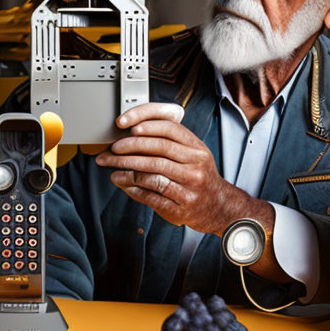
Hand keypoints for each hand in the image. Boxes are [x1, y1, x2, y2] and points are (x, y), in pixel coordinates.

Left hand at [94, 102, 265, 235]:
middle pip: (158, 149)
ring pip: (153, 173)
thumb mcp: (192, 154)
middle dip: (130, 147)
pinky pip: (152, 195)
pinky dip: (134, 189)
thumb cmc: (198, 176)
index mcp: (197, 148)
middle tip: (112, 149)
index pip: (170, 128)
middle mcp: (195, 165)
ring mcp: (190, 186)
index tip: (126, 126)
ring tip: (112, 169)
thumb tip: (133, 132)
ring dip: (127, 169)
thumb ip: (169, 142)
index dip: (146, 124)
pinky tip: (123, 185)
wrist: (217, 206)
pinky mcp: (181, 206)